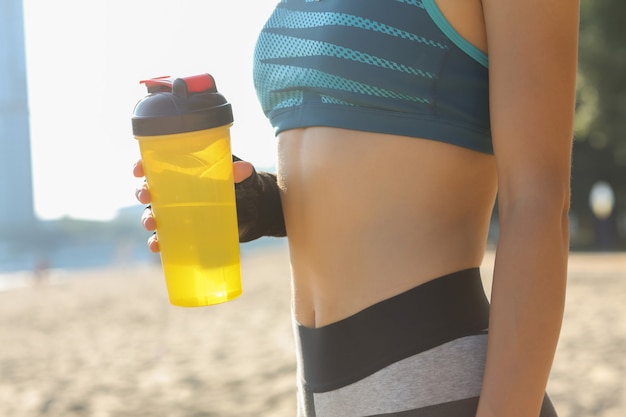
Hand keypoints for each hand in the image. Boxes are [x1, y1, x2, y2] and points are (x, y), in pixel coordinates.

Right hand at [133, 158, 254, 252]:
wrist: (256, 212)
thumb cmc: (246, 187)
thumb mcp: (244, 178)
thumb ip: (242, 173)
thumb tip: (243, 169)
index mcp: (187, 171)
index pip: (158, 164)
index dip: (143, 165)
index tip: (138, 170)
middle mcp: (178, 190)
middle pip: (151, 189)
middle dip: (143, 193)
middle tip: (146, 197)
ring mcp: (180, 212)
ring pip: (154, 214)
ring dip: (148, 219)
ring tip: (152, 224)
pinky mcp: (186, 231)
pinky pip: (166, 237)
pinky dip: (158, 242)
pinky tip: (157, 246)